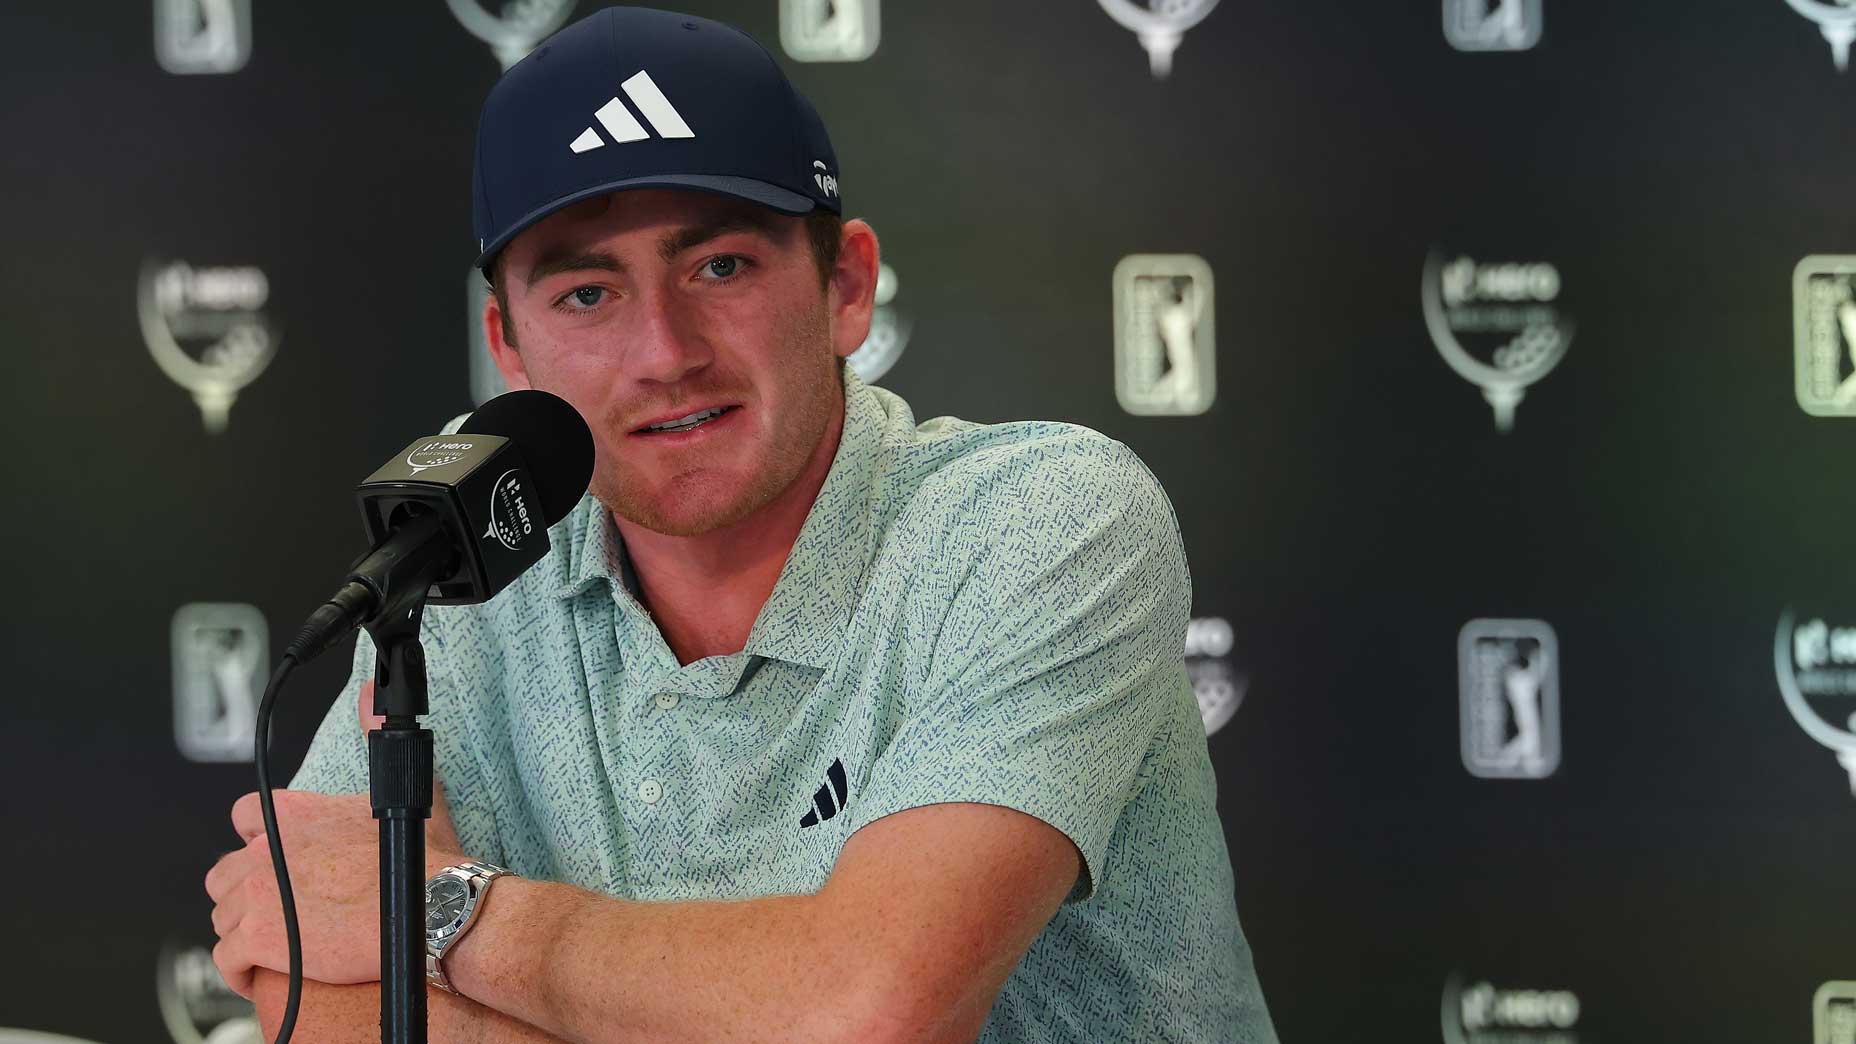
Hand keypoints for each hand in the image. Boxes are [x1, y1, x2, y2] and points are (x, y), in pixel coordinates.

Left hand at [205, 680, 465, 997]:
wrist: (434, 906)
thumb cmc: (425, 858)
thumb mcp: (401, 783)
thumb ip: (377, 730)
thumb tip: (372, 691)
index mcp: (294, 813)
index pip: (242, 818)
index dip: (255, 842)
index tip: (275, 861)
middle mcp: (266, 850)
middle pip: (223, 873)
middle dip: (244, 892)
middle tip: (278, 911)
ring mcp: (258, 894)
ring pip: (222, 917)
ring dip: (244, 932)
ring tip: (276, 945)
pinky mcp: (260, 938)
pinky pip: (226, 959)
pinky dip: (241, 971)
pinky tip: (261, 974)